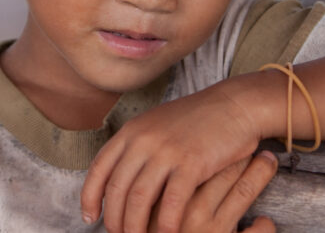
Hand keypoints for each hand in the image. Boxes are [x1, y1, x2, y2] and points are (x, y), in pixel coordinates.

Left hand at [80, 81, 263, 232]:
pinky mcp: (191, 163)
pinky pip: (171, 202)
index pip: (99, 168)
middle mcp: (143, 139)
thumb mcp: (158, 125)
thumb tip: (119, 178)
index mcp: (132, 130)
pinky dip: (167, 224)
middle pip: (117, 189)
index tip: (91, 218)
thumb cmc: (198, 119)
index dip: (90, 197)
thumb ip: (137, 146)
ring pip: (139, 199)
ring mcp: (166, 150)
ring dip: (136, 227)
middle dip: (115, 220)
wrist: (235, 104)